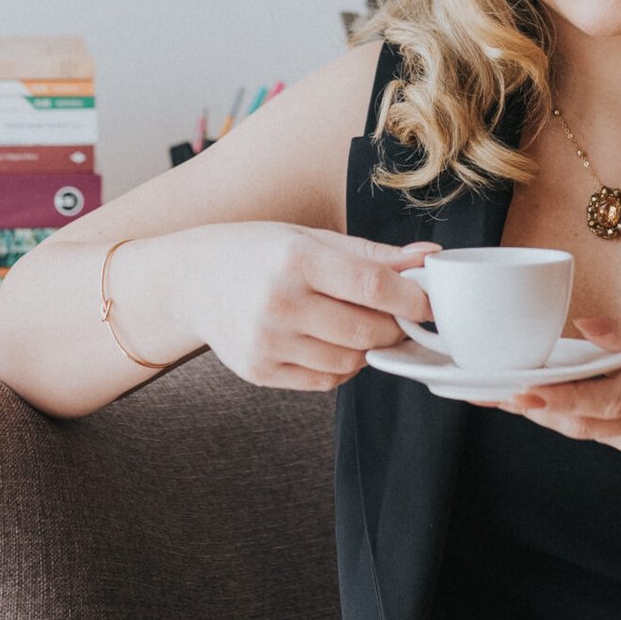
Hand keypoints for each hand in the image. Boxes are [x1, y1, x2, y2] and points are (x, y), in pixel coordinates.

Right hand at [157, 222, 441, 392]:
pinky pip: (324, 381)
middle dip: (395, 328)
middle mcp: (278, 301)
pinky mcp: (258, 371)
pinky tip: (329, 342)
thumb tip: (430, 257)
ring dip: (367, 349)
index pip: (373, 286)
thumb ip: (371, 253)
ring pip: (350, 361)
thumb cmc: (257, 252)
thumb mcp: (309, 238)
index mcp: (295, 258)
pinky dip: (341, 366)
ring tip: (356, 325)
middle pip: (367, 331)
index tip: (430, 305)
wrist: (190, 280)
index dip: (412, 299)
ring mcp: (266, 341)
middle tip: (397, 317)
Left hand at [495, 309, 620, 480]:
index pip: (602, 398)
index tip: (520, 390)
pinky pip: (597, 433)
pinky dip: (568, 416)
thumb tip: (586, 325)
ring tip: (497, 391)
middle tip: (486, 388)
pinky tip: (543, 398)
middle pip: (579, 421)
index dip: (557, 398)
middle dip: (531, 406)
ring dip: (542, 413)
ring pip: (583, 430)